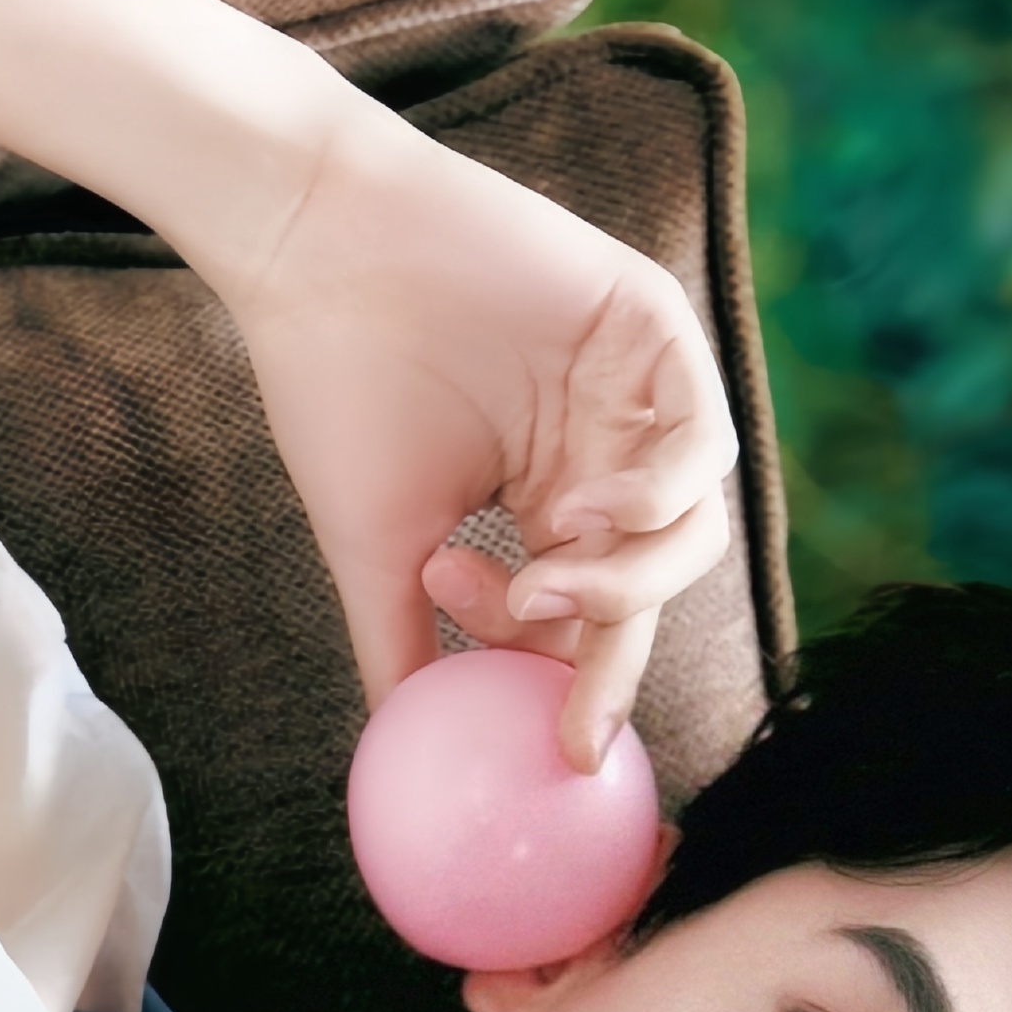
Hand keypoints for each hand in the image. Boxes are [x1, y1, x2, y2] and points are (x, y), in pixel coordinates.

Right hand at [0, 0, 737, 770]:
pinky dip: (656, 497)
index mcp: (553, 503)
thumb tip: (407, 760)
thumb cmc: (335, 392)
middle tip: (568, 713)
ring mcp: (634, 392)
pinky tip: (583, 513)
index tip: (561, 758)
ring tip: (539, 588)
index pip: (596, 619)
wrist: (309, 251)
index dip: (588, 691)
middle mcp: (605, 452)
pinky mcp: (653, 327)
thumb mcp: (381, 555)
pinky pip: (701, 441)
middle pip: (650, 586)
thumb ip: (412, 653)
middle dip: (609, 657)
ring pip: (689, 529)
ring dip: (623, 587)